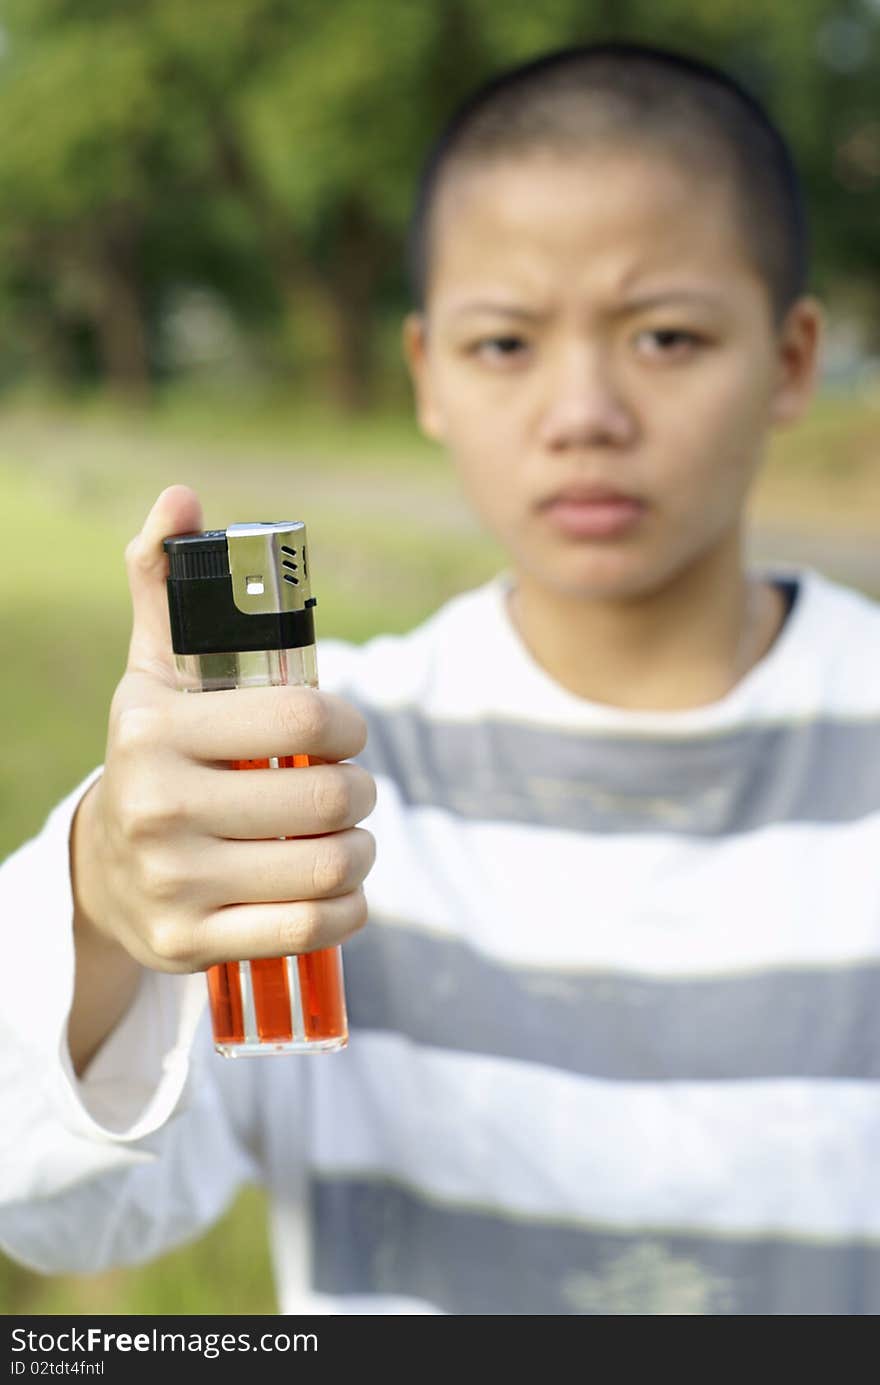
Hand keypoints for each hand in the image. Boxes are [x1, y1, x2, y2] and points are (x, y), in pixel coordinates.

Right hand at [71, 486, 375, 981]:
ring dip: (361, 850)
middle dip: (361, 792)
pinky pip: (308, 929)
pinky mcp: (190, 944)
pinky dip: (347, 910)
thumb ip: (167, 584)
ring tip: (352, 838)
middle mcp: (156, 805)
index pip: (301, 719)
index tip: (347, 734)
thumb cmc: (155, 755)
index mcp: (152, 728)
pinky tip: (343, 891)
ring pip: (326, 865)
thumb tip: (182, 495)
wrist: (103, 872)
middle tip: (353, 791)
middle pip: (327, 797)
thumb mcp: (154, 673)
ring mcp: (172, 881)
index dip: (348, 726)